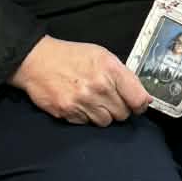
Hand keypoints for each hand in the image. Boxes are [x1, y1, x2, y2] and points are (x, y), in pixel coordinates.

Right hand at [10, 36, 149, 124]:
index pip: (138, 100)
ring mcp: (83, 101)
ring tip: (90, 99)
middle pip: (122, 114)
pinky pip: (86, 124)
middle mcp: (99, 86)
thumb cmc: (71, 56)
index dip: (139, 105)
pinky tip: (77, 102)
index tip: (136, 104)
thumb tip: (144, 98)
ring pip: (105, 122)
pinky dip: (84, 116)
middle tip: (106, 97)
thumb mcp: (102, 56)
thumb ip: (125, 76)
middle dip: (117, 108)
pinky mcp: (68, 112)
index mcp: (110, 69)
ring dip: (100, 114)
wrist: (37, 60)